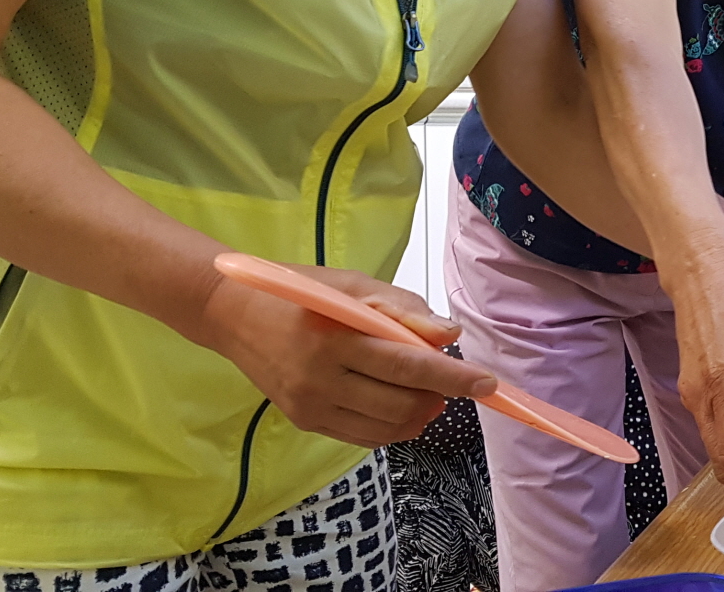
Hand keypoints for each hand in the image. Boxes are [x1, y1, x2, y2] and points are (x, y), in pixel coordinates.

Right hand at [199, 264, 497, 448]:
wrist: (235, 314)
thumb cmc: (303, 292)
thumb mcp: (354, 286)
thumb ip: (404, 309)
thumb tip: (449, 335)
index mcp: (335, 338)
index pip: (407, 366)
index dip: (452, 377)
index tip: (488, 384)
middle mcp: (320, 379)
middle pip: (401, 403)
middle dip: (438, 397)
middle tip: (451, 380)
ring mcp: (310, 406)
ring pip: (386, 428)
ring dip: (419, 414)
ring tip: (427, 393)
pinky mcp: (304, 422)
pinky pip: (364, 437)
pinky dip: (393, 426)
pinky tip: (399, 405)